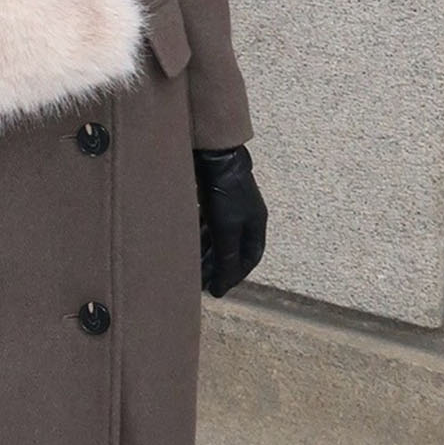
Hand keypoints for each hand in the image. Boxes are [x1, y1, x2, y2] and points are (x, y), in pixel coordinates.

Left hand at [193, 144, 265, 296]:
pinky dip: (200, 237)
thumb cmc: (225, 191)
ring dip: (207, 253)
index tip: (220, 289)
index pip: (249, 258)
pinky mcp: (214, 197)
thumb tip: (223, 286)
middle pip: (233, 248)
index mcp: (256, 224)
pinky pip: (208, 224)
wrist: (214, 155)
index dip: (235, 275)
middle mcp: (246, 216)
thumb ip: (226, 257)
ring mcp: (230, 205)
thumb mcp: (226, 228)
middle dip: (218, 267)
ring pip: (219, 237)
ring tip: (192, 268)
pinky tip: (187, 243)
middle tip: (202, 282)